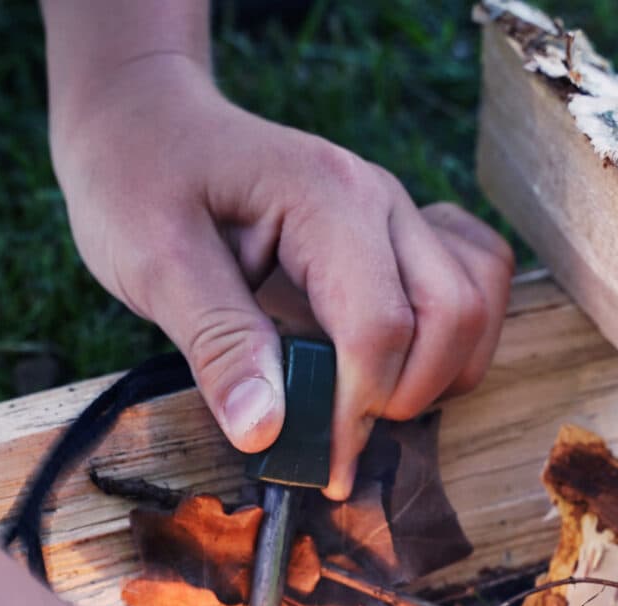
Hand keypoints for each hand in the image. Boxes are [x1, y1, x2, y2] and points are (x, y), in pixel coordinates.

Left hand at [51, 54, 513, 498]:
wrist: (145, 120)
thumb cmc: (140, 183)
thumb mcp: (155, 263)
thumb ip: (218, 344)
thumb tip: (266, 432)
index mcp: (324, 198)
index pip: (378, 327)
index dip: (357, 414)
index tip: (325, 472)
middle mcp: (380, 199)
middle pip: (453, 316)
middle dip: (406, 398)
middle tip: (340, 435)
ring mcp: (398, 213)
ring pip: (477, 304)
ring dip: (441, 374)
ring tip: (369, 404)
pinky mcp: (401, 232)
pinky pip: (475, 282)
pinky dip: (455, 339)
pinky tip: (398, 362)